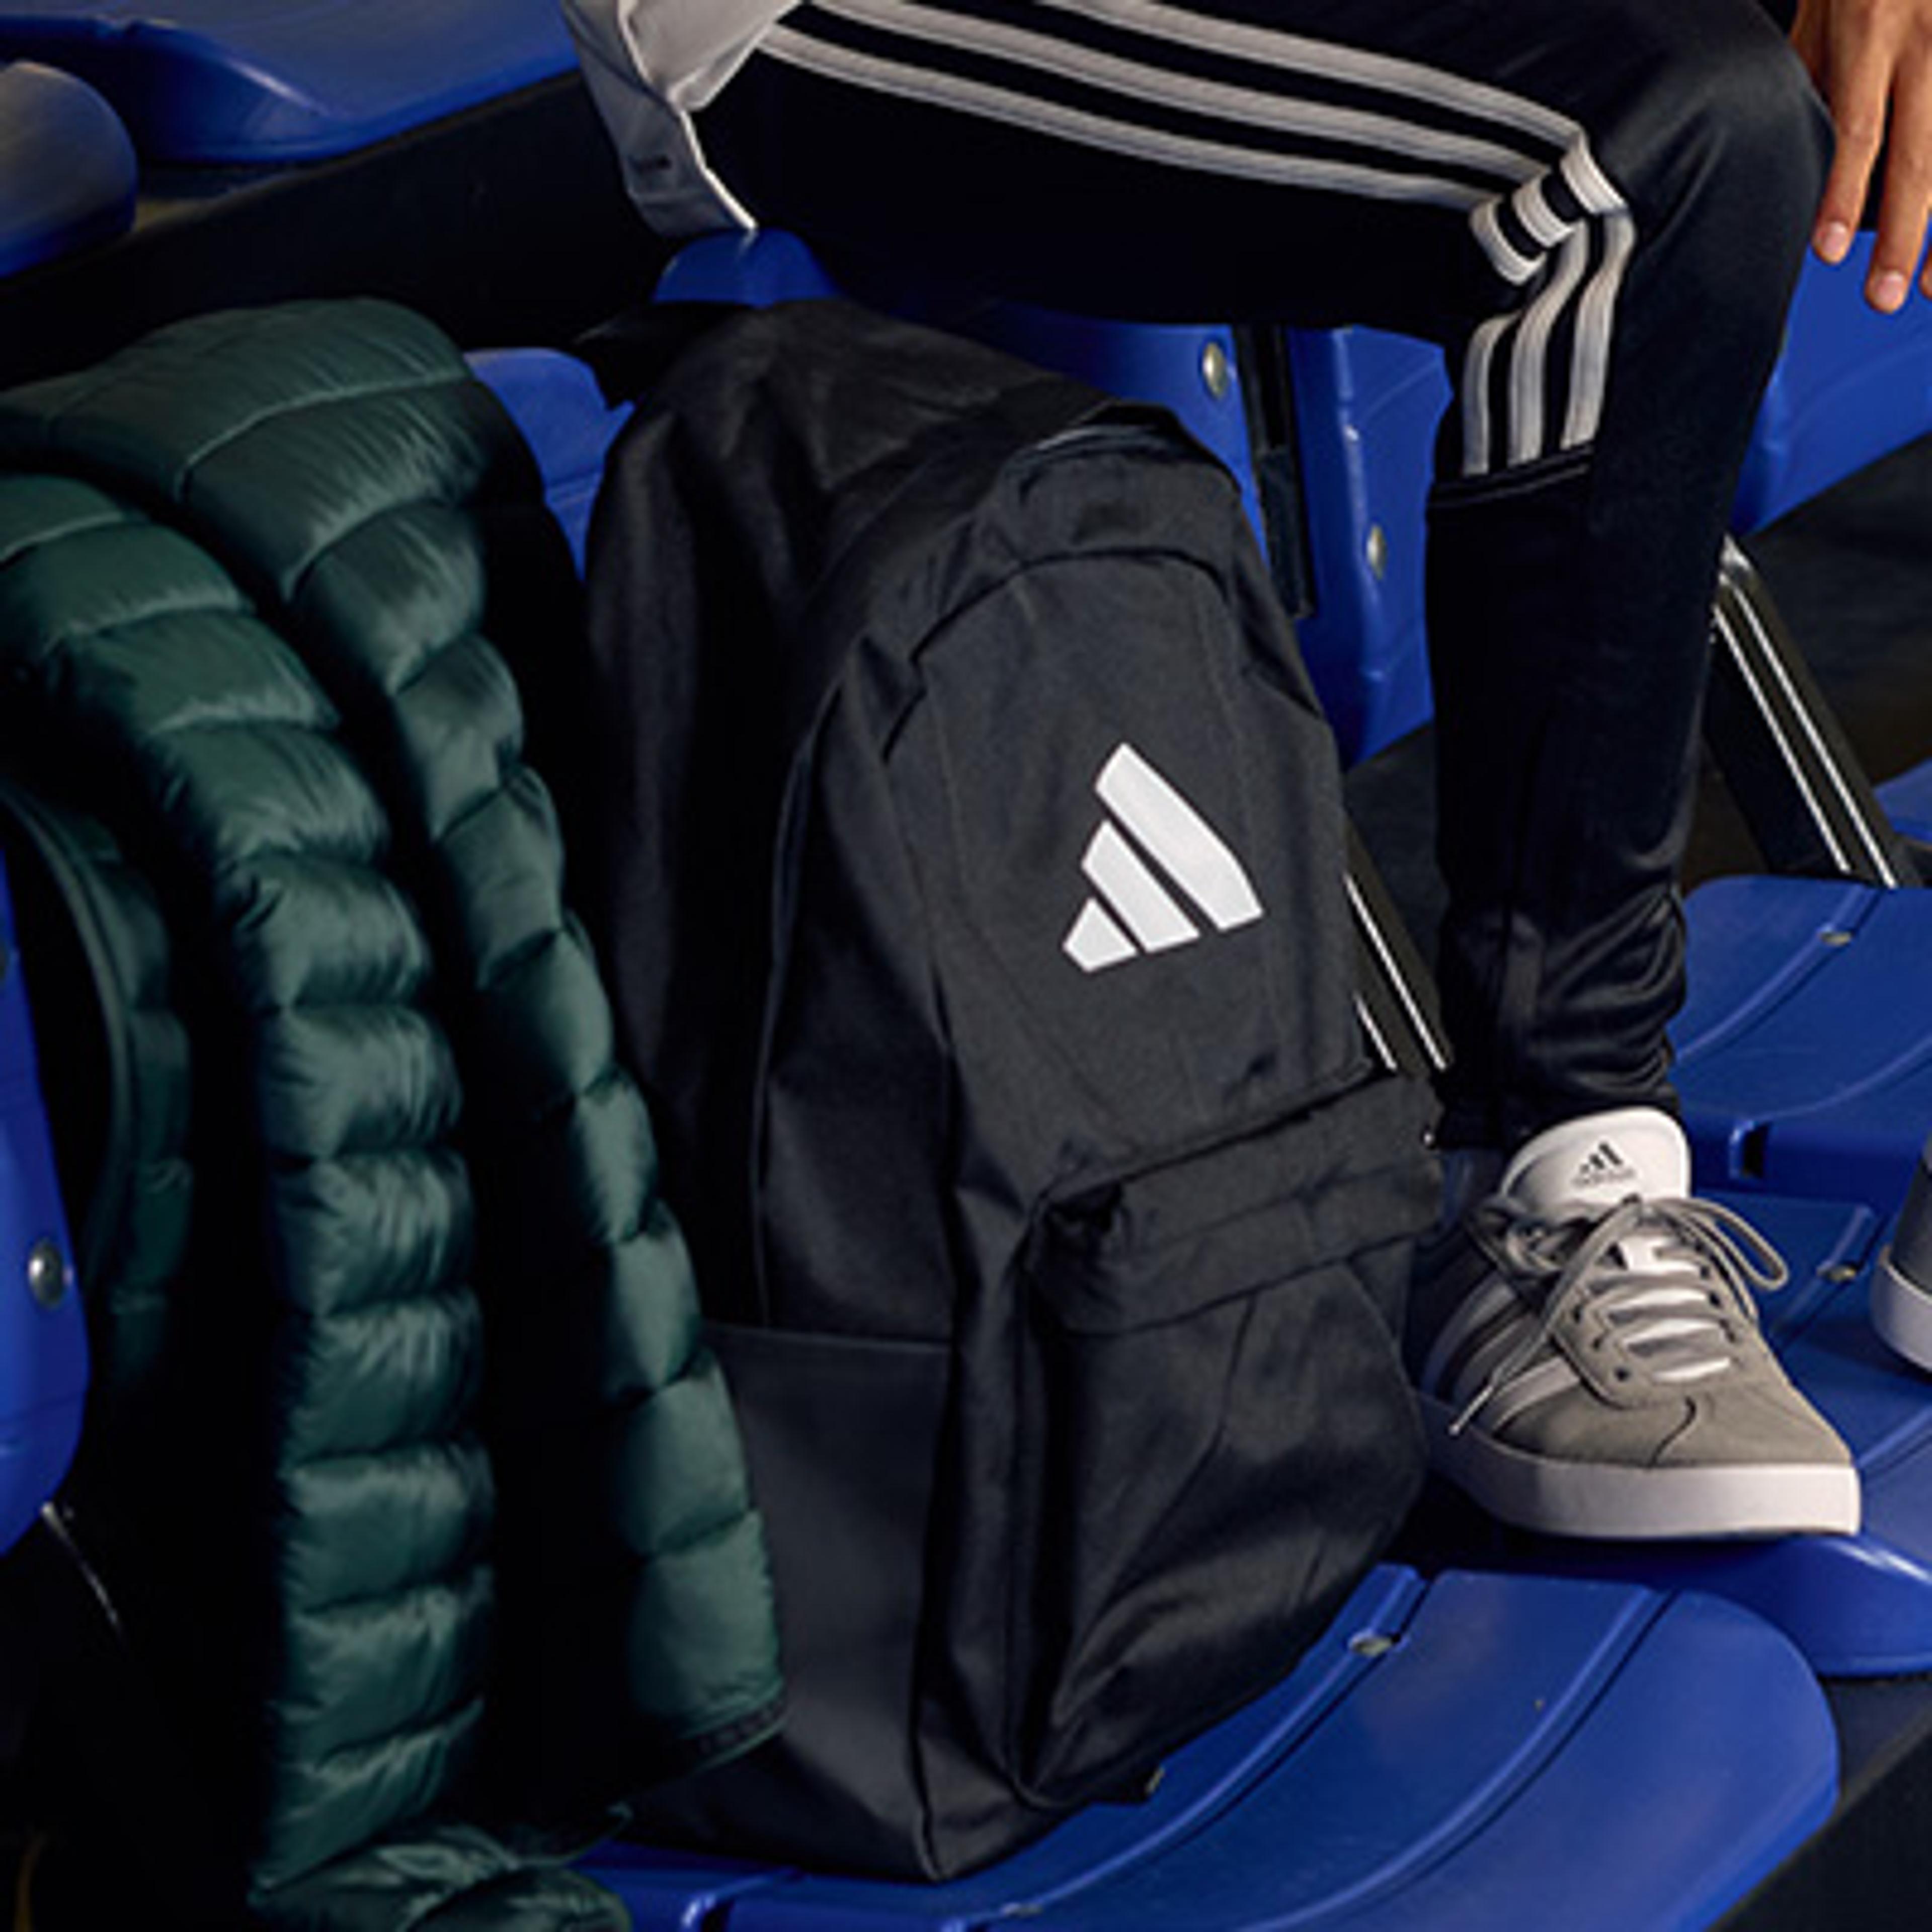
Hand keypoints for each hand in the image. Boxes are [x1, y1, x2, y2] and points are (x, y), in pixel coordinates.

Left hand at [1791, 0, 1931, 308]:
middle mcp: (1929, 42)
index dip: (1844, 193)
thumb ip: (1808, 75)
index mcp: (1873, 31)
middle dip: (1906, 235)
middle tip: (1883, 298)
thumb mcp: (1823, 9)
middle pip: (1921, 155)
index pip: (1858, 129)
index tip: (1830, 250)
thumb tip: (1790, 149)